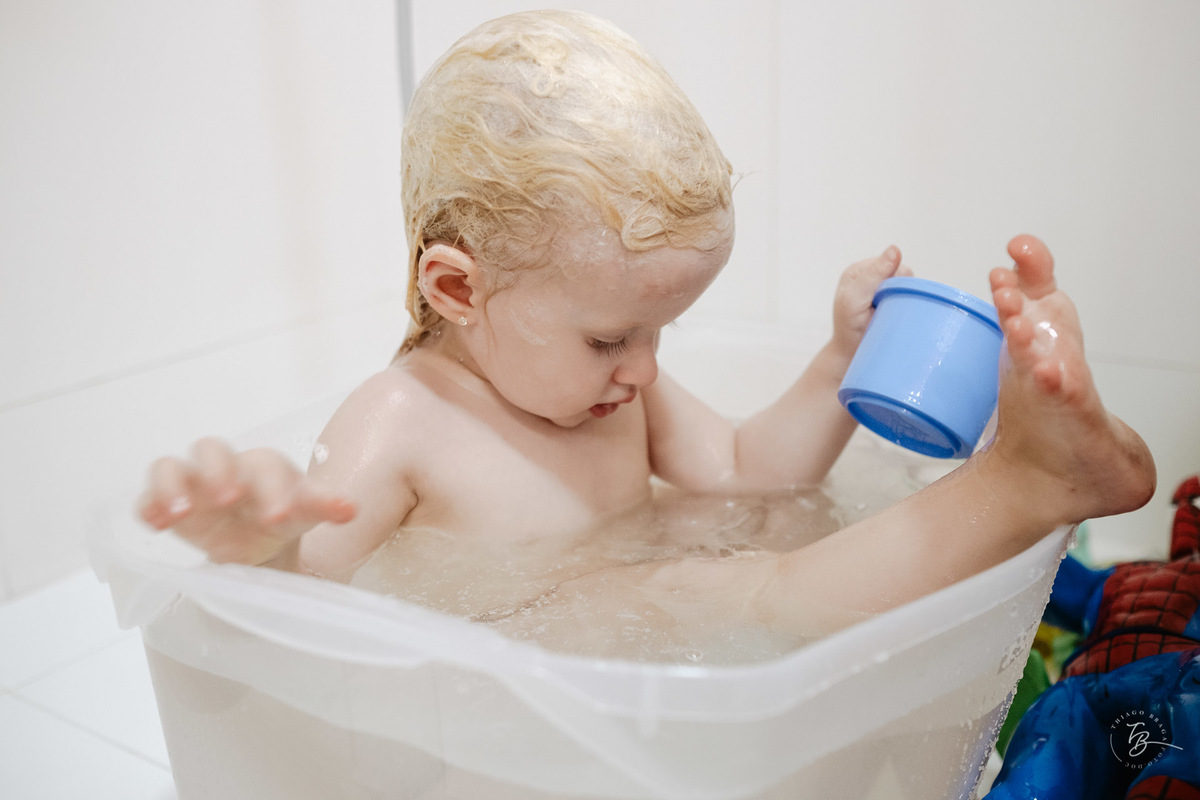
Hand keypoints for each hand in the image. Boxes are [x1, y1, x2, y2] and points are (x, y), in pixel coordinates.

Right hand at [137, 437, 355, 564]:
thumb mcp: (306, 512)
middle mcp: (225, 467)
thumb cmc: (284, 512)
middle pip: (210, 449)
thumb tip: (349, 509)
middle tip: (229, 500)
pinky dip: (149, 507)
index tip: (277, 517)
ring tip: (181, 514)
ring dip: (172, 486)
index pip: (263, 466)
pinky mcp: (170, 506)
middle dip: (217, 471)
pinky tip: (158, 525)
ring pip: (170, 467)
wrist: (262, 538)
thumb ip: (325, 507)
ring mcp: (193, 485)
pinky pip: (147, 498)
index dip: (270, 489)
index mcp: (263, 465)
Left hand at [831, 245, 909, 358]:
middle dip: (901, 291)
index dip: (892, 281)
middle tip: (886, 310)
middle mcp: (873, 278)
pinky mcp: (894, 304)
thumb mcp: (855, 299)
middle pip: (903, 274)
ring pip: (912, 287)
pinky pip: (914, 298)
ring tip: (891, 315)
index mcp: (860, 271)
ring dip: (907, 300)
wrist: (851, 357)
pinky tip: (900, 317)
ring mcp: (884, 291)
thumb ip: (873, 274)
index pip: (890, 263)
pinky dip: (912, 307)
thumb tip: (895, 249)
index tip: (880, 300)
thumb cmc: (849, 328)